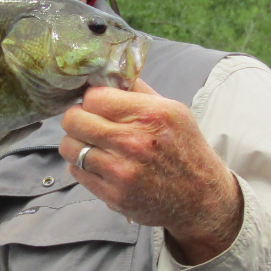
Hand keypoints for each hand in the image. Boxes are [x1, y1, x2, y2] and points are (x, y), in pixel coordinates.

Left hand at [59, 79, 242, 265]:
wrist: (201, 198)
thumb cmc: (185, 149)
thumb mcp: (173, 111)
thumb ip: (138, 91)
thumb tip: (107, 72)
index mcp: (149, 114)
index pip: (93, 97)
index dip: (91, 100)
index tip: (97, 106)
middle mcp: (132, 141)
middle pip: (73, 120)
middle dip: (77, 118)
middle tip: (88, 123)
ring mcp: (120, 171)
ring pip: (68, 146)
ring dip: (76, 143)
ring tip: (92, 144)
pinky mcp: (113, 195)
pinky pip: (76, 172)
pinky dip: (82, 166)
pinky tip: (99, 163)